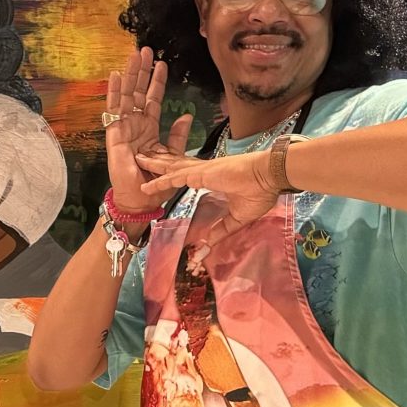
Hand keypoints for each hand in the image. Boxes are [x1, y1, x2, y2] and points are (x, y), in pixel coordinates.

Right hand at [101, 46, 183, 214]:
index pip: (153, 99)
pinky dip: (114, 92)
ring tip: (134, 55)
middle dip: (142, 71)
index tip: (162, 63)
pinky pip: (113, 109)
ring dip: (130, 75)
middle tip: (146, 49)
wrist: (140, 199)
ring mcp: (123, 127)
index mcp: (148, 128)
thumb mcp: (173, 156)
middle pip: (139, 91)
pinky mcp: (114, 133)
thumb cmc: (155, 182)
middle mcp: (135, 124)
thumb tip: (187, 115)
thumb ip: (178, 135)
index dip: (157, 82)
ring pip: (127, 95)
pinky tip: (116, 75)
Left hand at [142, 146, 281, 225]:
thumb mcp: (237, 217)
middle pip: (175, 166)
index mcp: (212, 176)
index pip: (188, 173)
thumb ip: (221, 230)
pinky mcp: (200, 173)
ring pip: (171, 168)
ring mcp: (201, 170)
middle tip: (143, 160)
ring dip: (153, 167)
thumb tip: (206, 246)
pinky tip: (146, 186)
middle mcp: (203, 170)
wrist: (268, 177)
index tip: (164, 175)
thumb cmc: (259, 192)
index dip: (175, 173)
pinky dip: (160, 182)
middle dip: (159, 164)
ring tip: (138, 161)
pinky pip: (174, 178)